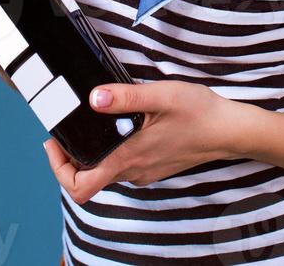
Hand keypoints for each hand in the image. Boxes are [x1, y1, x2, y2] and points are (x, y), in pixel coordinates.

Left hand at [43, 79, 236, 202]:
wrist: (228, 130)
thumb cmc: (198, 113)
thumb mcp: (160, 95)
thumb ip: (125, 96)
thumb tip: (93, 98)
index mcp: (128, 158)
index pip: (80, 187)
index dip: (58, 169)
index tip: (54, 142)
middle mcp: (132, 171)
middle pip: (87, 178)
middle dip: (70, 156)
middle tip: (65, 127)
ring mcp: (143, 171)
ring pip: (104, 171)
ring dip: (90, 152)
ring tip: (88, 120)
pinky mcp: (153, 165)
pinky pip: (122, 165)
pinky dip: (110, 150)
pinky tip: (117, 124)